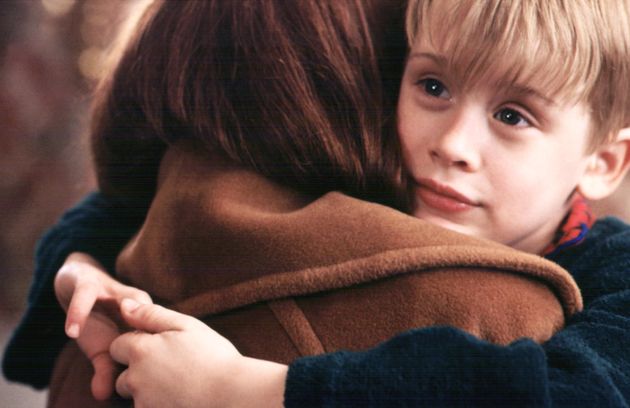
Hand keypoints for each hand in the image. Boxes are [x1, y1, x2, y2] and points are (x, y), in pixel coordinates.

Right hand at [54, 252, 151, 399]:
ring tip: (108, 349)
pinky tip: (72, 332)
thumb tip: (102, 396)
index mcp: (144, 320)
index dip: (158, 358)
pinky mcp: (88, 282)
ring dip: (126, 317)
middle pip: (151, 320)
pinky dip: (78, 312)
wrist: (78, 281)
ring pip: (128, 303)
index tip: (150, 383)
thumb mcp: (102, 346)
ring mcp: (113, 291)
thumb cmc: (97, 317)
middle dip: (150, 342)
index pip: (159, 339)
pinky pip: (85, 295)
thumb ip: (105, 369)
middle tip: (137, 371)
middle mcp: (135, 303)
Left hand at [111, 300, 287, 407]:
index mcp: (141, 351)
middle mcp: (135, 379)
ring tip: (181, 385)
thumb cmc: (214, 357)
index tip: (162, 348)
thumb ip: (151, 314)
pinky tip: (183, 398)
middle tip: (174, 369)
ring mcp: (142, 403)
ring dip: (150, 392)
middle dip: (140, 373)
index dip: (138, 345)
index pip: (118, 346)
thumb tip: (124, 305)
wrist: (233, 395)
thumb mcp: (186, 326)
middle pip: (123, 376)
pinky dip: (161, 404)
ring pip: (136, 396)